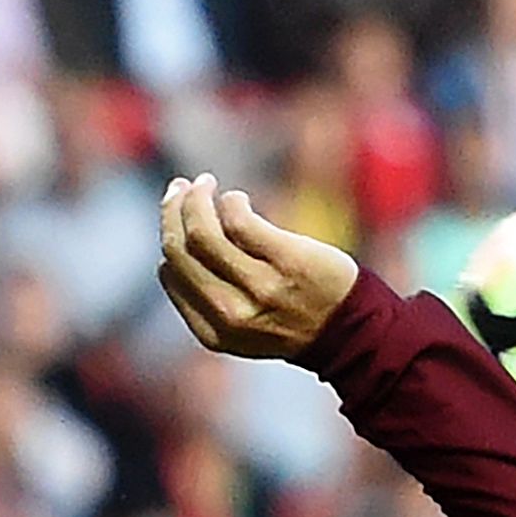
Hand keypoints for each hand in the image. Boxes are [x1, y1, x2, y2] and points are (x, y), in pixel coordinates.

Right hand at [154, 176, 355, 362]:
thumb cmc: (289, 318)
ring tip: (204, 184)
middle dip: (172, 211)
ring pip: (204, 233)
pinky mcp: (287, 261)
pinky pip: (240, 222)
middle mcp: (232, 313)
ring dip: (196, 199)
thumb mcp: (238, 325)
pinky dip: (230, 202)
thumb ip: (206, 295)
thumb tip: (173, 244)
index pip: (171, 274)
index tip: (176, 216)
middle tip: (179, 187)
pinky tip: (234, 199)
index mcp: (214, 332)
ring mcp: (260, 287)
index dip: (169, 237)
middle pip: (180, 250)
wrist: (346, 330)